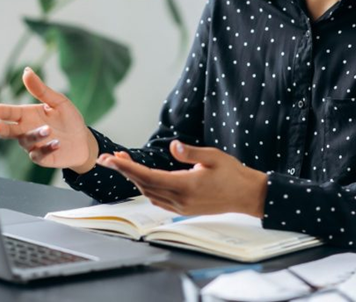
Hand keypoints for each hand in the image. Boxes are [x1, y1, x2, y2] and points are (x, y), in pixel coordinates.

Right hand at [0, 68, 97, 172]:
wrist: (82, 141)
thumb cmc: (68, 119)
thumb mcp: (57, 101)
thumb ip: (41, 89)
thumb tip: (26, 71)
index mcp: (27, 115)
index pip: (9, 112)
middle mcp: (26, 130)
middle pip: (9, 130)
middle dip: (2, 129)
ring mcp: (33, 145)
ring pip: (26, 140)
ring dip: (36, 134)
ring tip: (48, 129)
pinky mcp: (42, 157)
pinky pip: (40, 154)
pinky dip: (47, 148)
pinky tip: (56, 143)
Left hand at [96, 140, 267, 216]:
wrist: (247, 196)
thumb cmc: (232, 173)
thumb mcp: (214, 157)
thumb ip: (191, 153)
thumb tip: (173, 146)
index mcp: (185, 186)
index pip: (148, 176)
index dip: (127, 167)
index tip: (111, 159)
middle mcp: (179, 200)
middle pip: (144, 185)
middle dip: (124, 171)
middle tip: (108, 158)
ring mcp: (180, 207)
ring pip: (149, 193)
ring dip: (134, 179)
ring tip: (122, 163)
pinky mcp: (183, 210)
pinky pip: (157, 199)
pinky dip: (145, 187)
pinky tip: (141, 177)